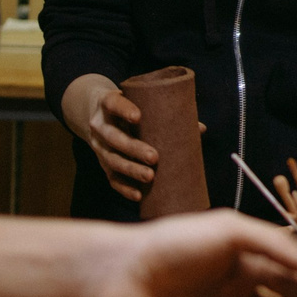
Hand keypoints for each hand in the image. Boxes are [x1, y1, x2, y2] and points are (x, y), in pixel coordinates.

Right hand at [63, 74, 158, 197]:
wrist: (96, 112)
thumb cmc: (129, 104)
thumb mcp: (139, 102)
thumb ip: (165, 112)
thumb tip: (200, 128)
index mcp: (107, 103)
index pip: (113, 103)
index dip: (124, 110)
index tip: (138, 117)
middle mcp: (100, 125)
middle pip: (114, 138)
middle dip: (133, 148)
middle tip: (154, 157)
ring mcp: (99, 146)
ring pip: (112, 160)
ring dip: (131, 170)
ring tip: (150, 176)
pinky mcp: (102, 162)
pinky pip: (111, 177)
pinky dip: (124, 188)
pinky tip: (139, 195)